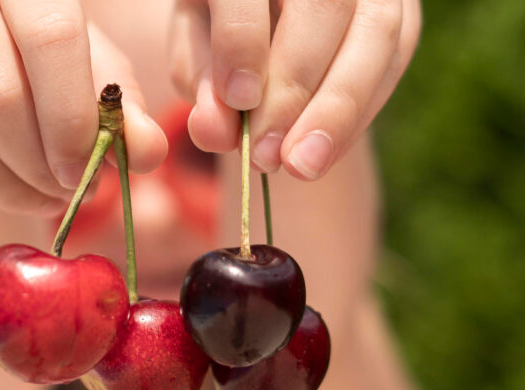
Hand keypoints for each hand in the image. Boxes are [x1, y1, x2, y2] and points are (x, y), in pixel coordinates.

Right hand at [0, 0, 166, 214]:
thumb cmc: (43, 70)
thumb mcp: (91, 79)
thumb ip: (122, 112)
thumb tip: (144, 152)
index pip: (49, 35)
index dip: (72, 119)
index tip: (87, 175)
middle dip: (37, 166)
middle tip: (61, 193)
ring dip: (0, 187)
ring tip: (32, 194)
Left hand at [169, 0, 421, 179]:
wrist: (270, 21)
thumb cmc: (221, 33)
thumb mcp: (197, 55)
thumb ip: (203, 87)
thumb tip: (215, 132)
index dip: (242, 43)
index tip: (238, 101)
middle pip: (324, 7)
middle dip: (294, 90)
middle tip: (265, 156)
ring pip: (375, 32)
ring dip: (337, 111)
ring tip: (300, 166)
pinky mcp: (400, 8)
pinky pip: (394, 58)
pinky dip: (359, 114)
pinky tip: (324, 152)